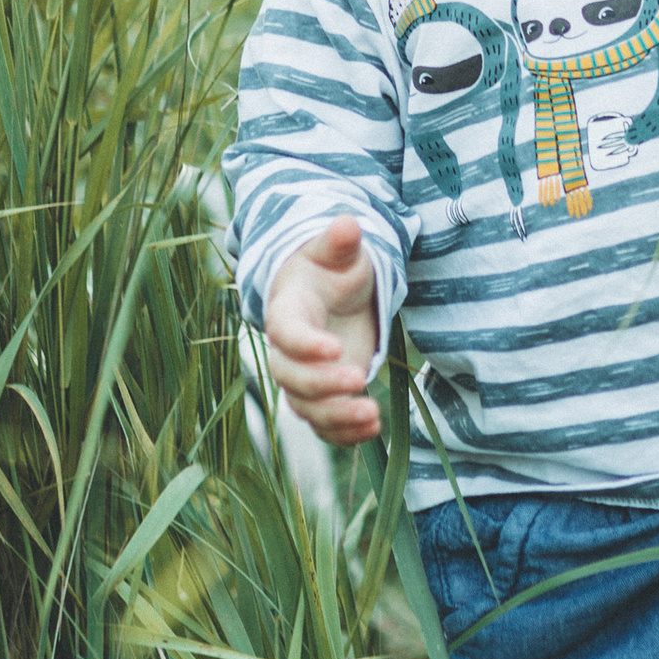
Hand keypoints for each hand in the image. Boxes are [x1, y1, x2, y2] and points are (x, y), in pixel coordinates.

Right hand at [263, 218, 384, 447]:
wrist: (331, 296)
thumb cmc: (331, 270)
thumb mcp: (337, 253)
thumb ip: (339, 243)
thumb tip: (347, 223)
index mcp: (287, 312)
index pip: (285, 333)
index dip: (304, 344)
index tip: (334, 348)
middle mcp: (288, 352)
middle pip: (291, 377)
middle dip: (323, 385)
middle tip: (360, 380)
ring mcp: (304, 378)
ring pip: (307, 409)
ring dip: (337, 418)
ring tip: (372, 416)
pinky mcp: (323, 398)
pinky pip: (324, 426)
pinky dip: (344, 435)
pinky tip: (373, 429)